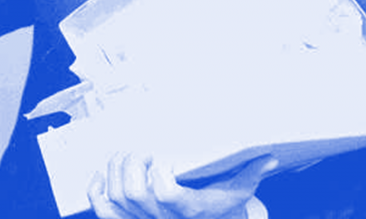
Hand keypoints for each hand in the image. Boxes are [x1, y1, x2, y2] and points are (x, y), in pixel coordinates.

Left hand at [88, 153, 275, 218]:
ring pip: (115, 196)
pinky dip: (96, 191)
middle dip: (130, 165)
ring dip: (113, 171)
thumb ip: (250, 173)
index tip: (163, 159)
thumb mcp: (236, 191)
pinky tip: (102, 176)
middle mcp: (160, 218)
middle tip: (140, 152)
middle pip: (133, 191)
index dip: (158, 173)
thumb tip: (268, 157)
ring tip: (124, 157)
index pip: (164, 192)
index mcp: (186, 209)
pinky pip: (103, 210)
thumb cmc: (218, 208)